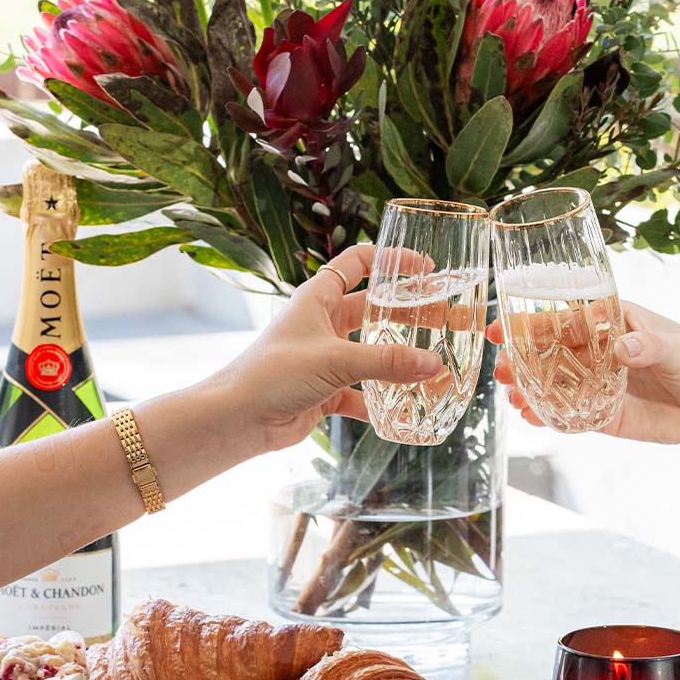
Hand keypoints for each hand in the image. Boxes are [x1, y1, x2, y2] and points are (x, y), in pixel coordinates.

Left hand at [212, 245, 442, 450]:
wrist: (237, 420)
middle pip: (373, 308)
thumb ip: (387, 362)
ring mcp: (325, 358)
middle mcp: (323, 323)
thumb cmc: (274, 374)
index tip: (425, 268)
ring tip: (434, 361)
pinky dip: (381, 402)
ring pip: (372, 352)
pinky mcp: (325, 391)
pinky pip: (362, 393)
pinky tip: (404, 411)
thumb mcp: (335, 361)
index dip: (391, 260)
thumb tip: (434, 363)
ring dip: (399, 359)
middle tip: (442, 317)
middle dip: (407, 312)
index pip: (358, 263)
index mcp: (318, 297)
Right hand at [489, 302, 679, 451]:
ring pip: (555, 385)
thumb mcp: (678, 348)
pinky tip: (531, 417)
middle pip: (550, 352)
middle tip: (501, 368)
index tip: (502, 326)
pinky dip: (549, 416)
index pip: (564, 318)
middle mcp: (599, 352)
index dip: (530, 321)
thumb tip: (623, 348)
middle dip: (522, 359)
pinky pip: (571, 415)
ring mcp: (600, 384)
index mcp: (612, 322)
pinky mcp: (606, 415)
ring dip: (530, 389)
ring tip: (512, 395)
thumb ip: (648, 346)